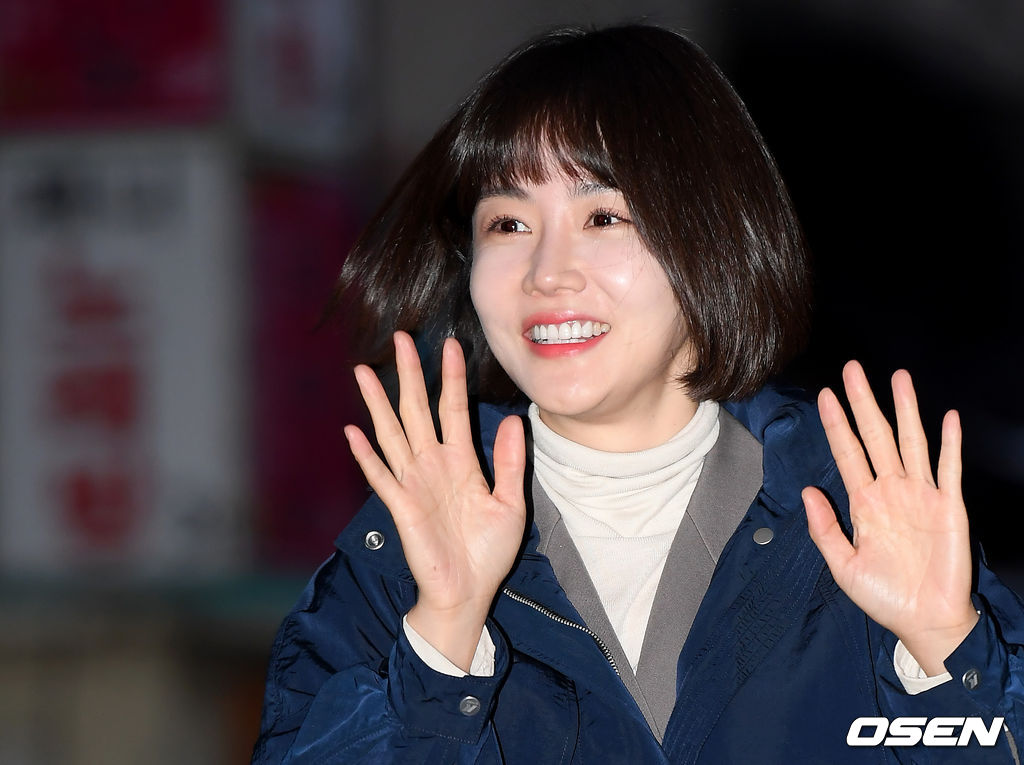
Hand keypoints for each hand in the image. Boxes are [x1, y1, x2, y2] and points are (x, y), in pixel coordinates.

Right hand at [344, 332, 526, 670]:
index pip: (453, 409)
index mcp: (461, 462)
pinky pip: (381, 477)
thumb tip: (514, 419)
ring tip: (365, 372)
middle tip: (401, 338)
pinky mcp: (401, 508)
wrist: (468, 593)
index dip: (451, 377)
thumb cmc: (488, 551)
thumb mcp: (511, 503)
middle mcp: (433, 465)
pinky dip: (367, 455)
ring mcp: (413, 484)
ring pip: (393, 434)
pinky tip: (353, 432)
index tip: (450, 344)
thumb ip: (510, 462)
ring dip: (379, 403)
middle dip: (410, 374)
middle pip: (417, 410)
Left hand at [803, 361, 977, 675]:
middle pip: (876, 436)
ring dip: (905, 410)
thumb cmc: (886, 597)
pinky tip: (948, 418)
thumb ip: (824, 529)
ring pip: (911, 441)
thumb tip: (807, 492)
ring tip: (897, 378)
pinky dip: (950, 443)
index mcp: (864, 503)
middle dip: (864, 402)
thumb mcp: (843, 566)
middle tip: (853, 369)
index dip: (836, 424)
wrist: (925, 621)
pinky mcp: (949, 507)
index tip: (825, 396)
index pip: (847, 453)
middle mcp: (892, 491)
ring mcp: (921, 495)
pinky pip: (949, 469)